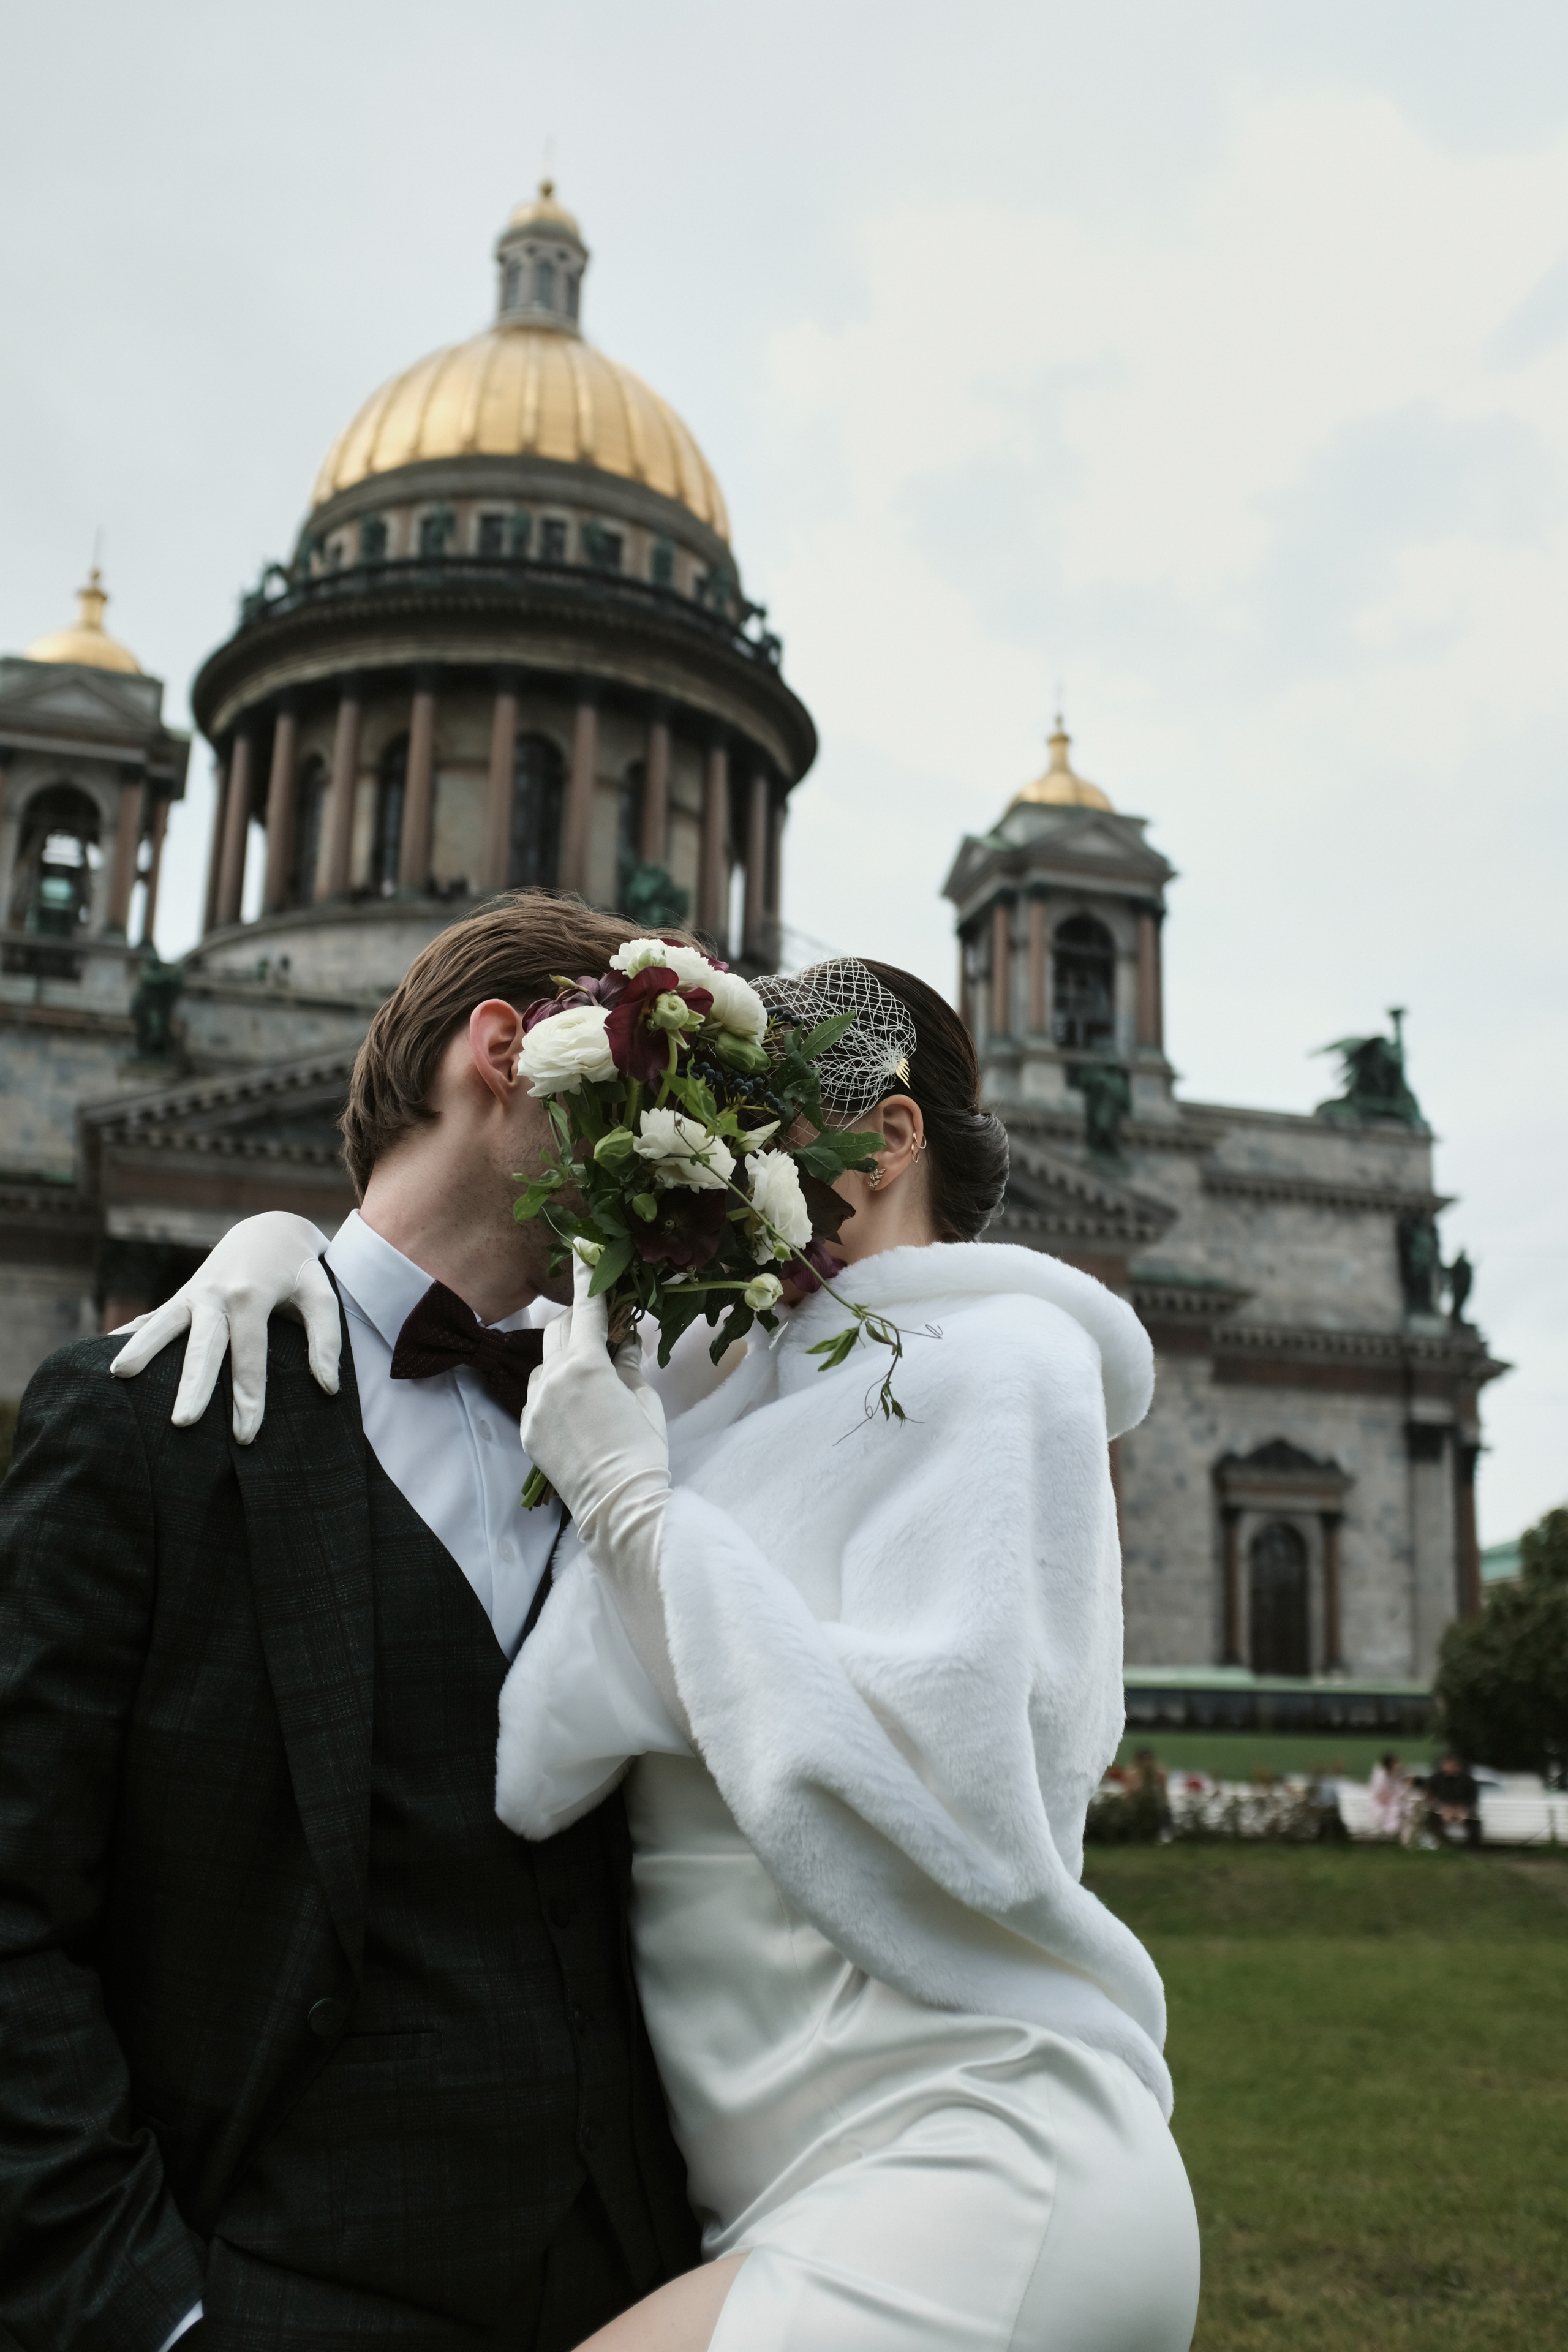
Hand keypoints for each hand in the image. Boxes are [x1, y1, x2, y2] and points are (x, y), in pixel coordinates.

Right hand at [110, 1212, 337, 1443]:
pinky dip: (132, 1333)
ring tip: (120, 1375)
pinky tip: (107, 1351)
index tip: (245, 1436)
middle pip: (204, 1347)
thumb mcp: (322, 1294)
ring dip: (143, 1349)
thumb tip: (328, 1387)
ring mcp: (194, 1294)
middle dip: (193, 1385)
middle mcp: (217, 1294)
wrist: (269, 1229)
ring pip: (166, 1325)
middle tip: (183, 1422)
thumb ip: (327, 1339)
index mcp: (252, 1296)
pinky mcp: (182, 1296)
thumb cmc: (300, 1270)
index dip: (249, 1397)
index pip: (251, 1355)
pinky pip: (154, 1317)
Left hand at [521, 1255, 668, 1542]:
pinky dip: (554, 1389)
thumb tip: (626, 1339)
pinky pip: (536, 1394)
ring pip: (542, 1361)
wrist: (619, 1506)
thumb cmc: (642, 1450)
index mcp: (587, 1365)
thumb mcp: (644, 1399)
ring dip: (563, 1356)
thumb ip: (629, 1362)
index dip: (587, 1278)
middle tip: (602, 1326)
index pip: (587, 1309)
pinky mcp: (527, 1429)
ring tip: (590, 1376)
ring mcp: (534, 1405)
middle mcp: (552, 1378)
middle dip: (578, 1320)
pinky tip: (576, 1408)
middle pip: (558, 1328)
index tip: (584, 1248)